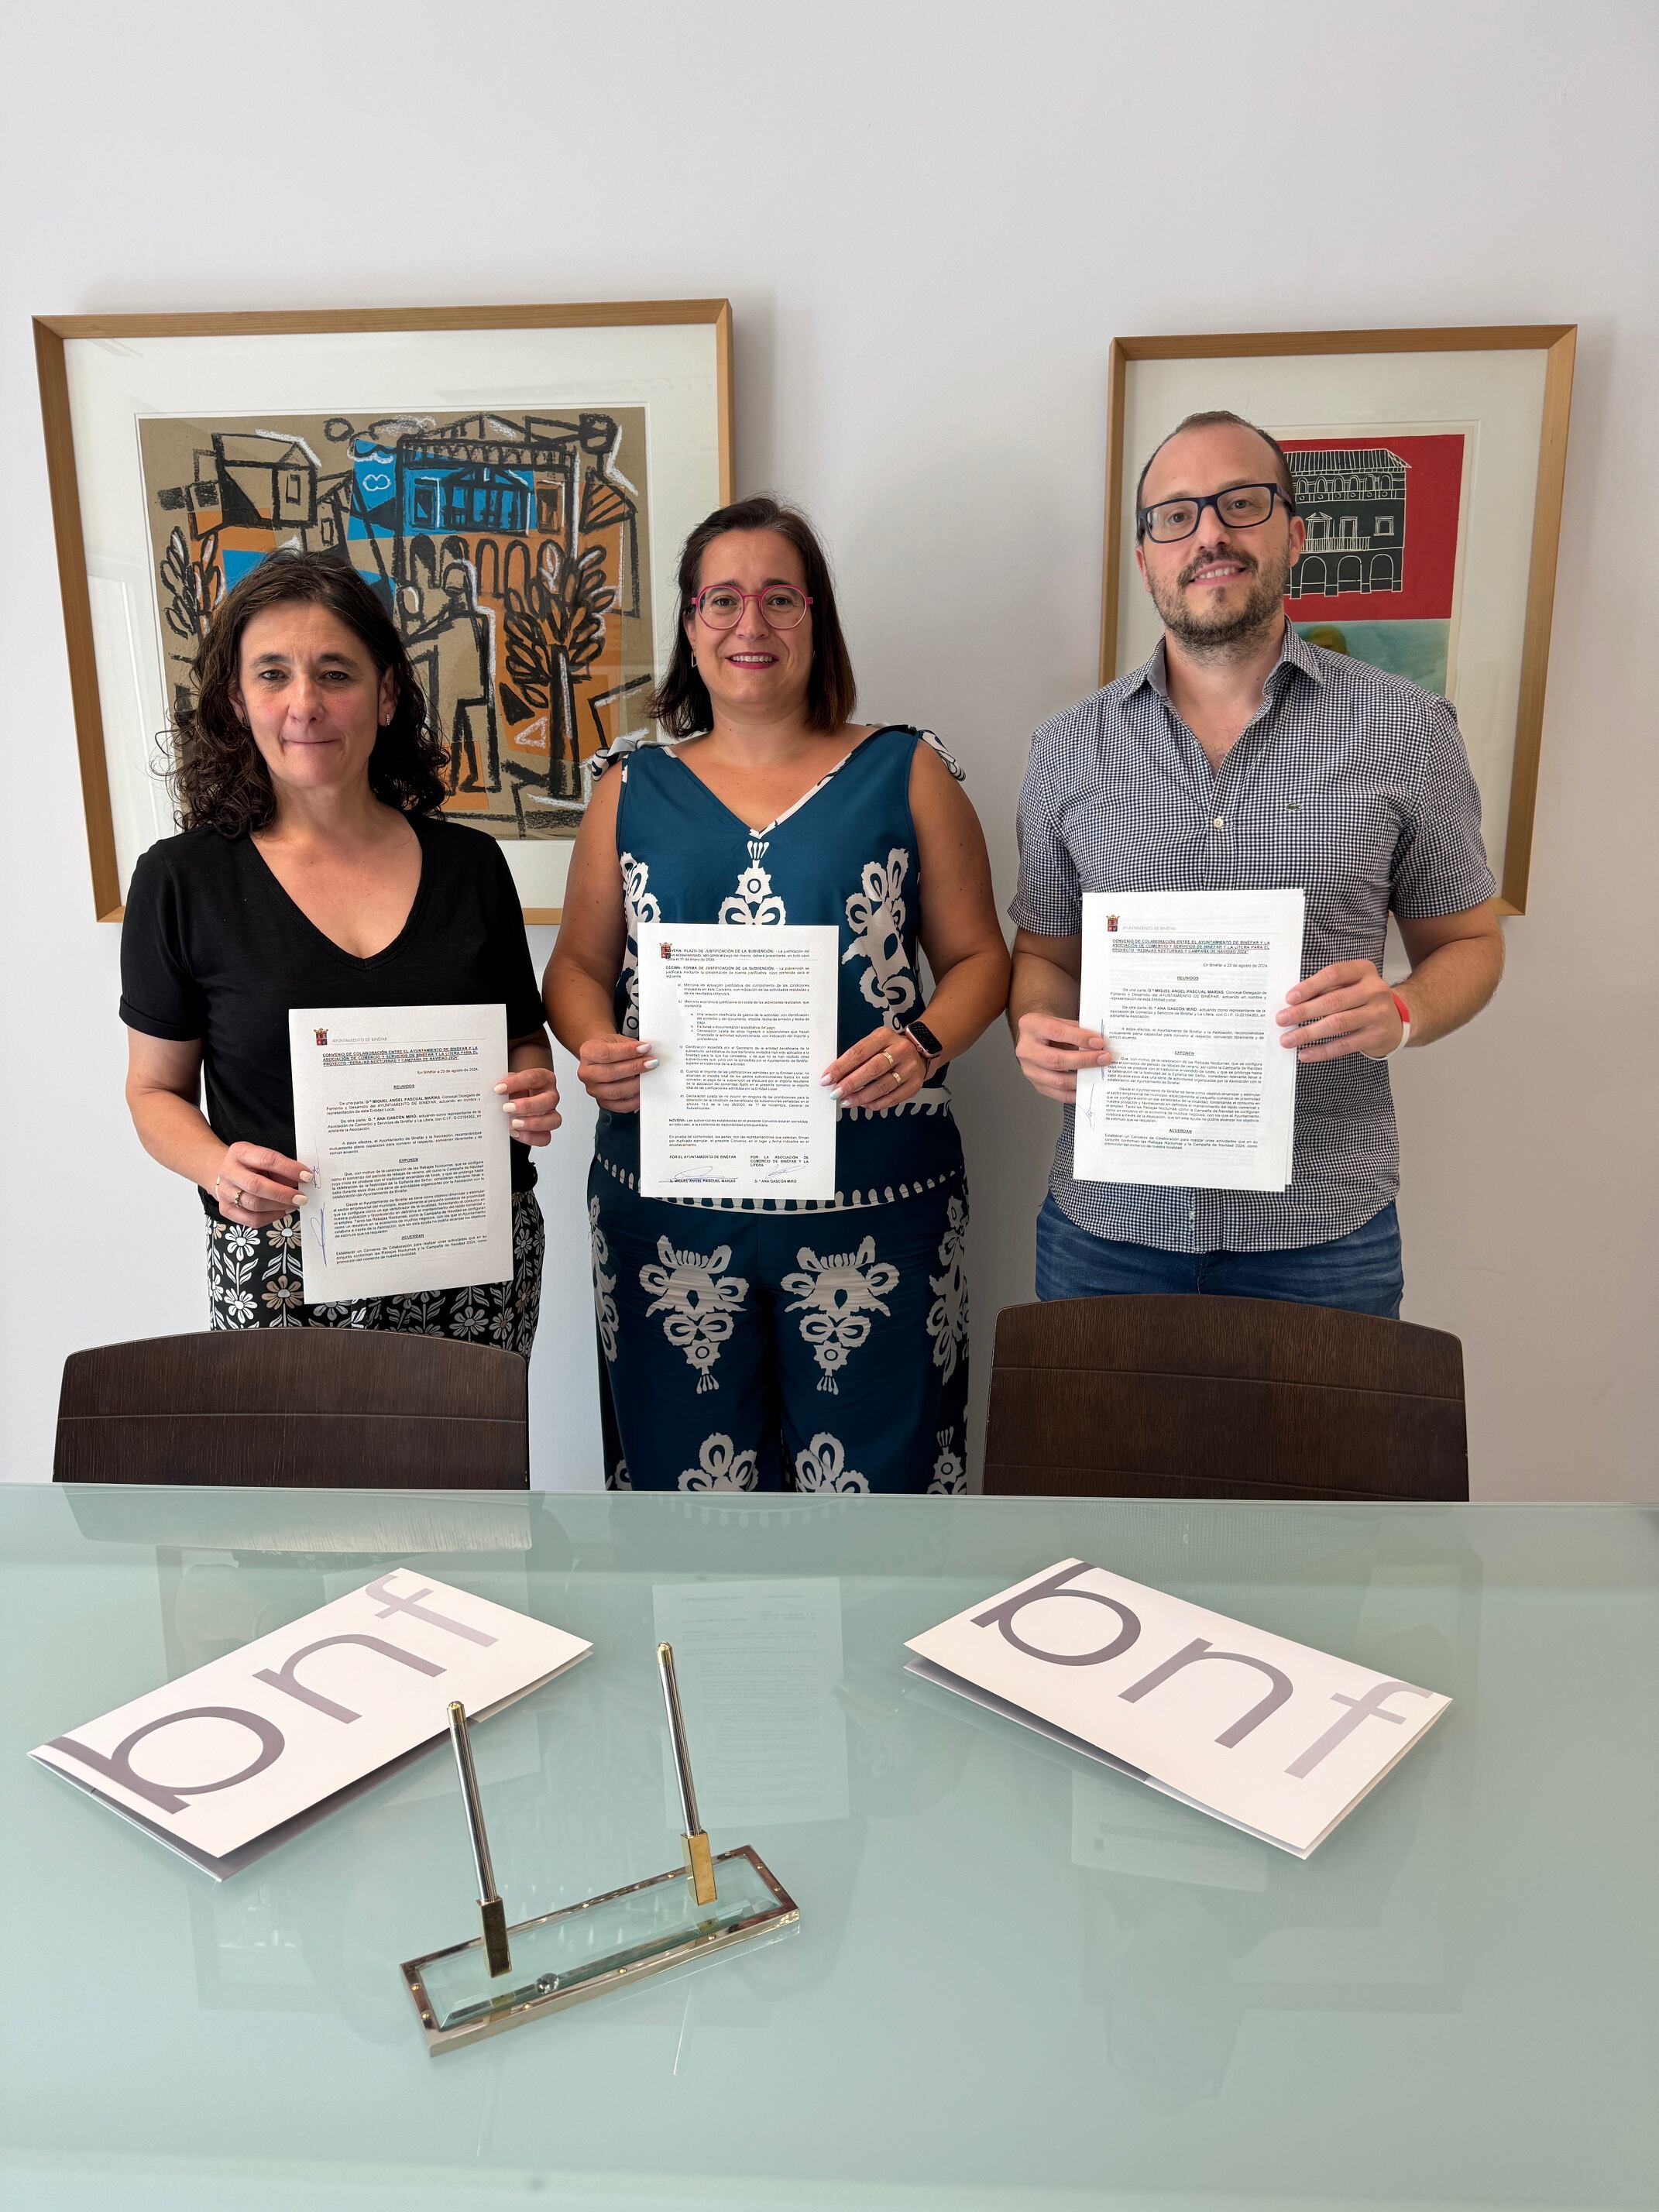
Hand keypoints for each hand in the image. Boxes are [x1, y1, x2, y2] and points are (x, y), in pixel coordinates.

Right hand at [212, 1142, 310, 1226]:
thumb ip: (282, 1169)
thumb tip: (303, 1181)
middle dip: (283, 1193)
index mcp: (240, 1152)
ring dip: (279, 1207)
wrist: (227, 1174)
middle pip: (256, 1185)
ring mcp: (224, 1192)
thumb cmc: (252, 1165)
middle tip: (302, 1198)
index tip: (307, 1176)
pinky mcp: (226, 1209)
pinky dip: (271, 1218)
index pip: (267, 1159)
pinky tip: (282, 1211)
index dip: (289, 1169)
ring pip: (254, 1205)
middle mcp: (228, 1171)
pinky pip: (251, 1220)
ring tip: (294, 1205)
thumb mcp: (265, 1159)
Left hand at [495, 1066, 561, 1145]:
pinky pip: (545, 1137)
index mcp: (543, 1079)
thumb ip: (504, 1084)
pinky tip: (515, 1132)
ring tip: (513, 1123)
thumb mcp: (509, 1082)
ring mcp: (551, 1114)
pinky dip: (530, 1137)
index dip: (516, 1083)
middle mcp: (550, 1096)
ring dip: (532, 1123)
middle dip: (527, 1105)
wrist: (513, 1101)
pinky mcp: (546, 1130)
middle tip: (507, 1108)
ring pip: (553, 1120)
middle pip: (549, 1100)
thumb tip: (494, 1090)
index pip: (534, 1078)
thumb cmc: (514, 1090)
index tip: (499, 1088)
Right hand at [578, 1034, 654, 1112]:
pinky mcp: (602, 1102)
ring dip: (635, 1084)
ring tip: (649, 1077)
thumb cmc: (609, 1049)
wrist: (602, 1057)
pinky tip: (643, 1092)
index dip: (627, 1051)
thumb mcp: (617, 1040)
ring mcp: (593, 1089)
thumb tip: (647, 1052)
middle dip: (634, 1068)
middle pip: (610, 1073)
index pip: (606, 1053)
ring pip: (615, 1091)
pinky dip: (634, 1101)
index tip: (645, 1048)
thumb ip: (630, 1046)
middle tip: (651, 1063)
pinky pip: (620, 1106)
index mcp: (588, 1053)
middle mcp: (586, 1073)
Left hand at [824, 1026, 928, 1111]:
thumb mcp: (874, 1042)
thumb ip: (857, 1057)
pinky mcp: (915, 1084)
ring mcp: (910, 1068)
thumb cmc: (888, 1048)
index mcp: (885, 1036)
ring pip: (883, 1086)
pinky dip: (876, 1103)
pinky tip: (864, 1104)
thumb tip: (835, 1077)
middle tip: (836, 1093)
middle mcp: (900, 1050)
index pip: (859, 1052)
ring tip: (846, 1101)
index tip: (827, 1078)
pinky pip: (893, 1098)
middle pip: (872, 1069)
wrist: (919, 1050)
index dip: (841, 1067)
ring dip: (861, 1097)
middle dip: (851, 1084)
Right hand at [1014, 1011, 1112, 1102]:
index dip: (1079, 1038)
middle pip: (1056, 1060)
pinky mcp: (1036, 1084)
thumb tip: (1099, 1044)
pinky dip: (1075, 1093)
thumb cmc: (1050, 1028)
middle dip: (1084, 1061)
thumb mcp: (1060, 1020)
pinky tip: (1088, 1087)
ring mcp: (1029, 1070)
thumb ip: (1077, 1030)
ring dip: (1082, 1079)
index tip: (1099, 1042)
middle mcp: (1026, 1049)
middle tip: (1104, 1058)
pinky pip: (1058, 1094)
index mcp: (1031, 1026)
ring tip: (1099, 1074)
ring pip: (1057, 1081)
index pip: (1056, 1032)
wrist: (1035, 1037)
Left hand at [1277, 961, 1404, 1061]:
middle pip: (1333, 1001)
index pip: (1333, 975)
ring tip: (1288, 1039)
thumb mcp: (1351, 984)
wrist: (1397, 1019)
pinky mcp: (1376, 1036)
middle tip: (1281, 1020)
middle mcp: (1374, 990)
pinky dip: (1322, 1051)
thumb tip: (1292, 1002)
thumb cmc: (1364, 999)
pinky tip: (1306, 1053)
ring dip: (1308, 1033)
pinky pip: (1344, 1045)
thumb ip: (1328, 988)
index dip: (1310, 986)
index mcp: (1364, 971)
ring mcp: (1378, 1014)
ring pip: (1337, 1024)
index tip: (1289, 998)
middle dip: (1303, 1012)